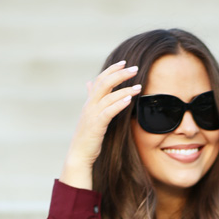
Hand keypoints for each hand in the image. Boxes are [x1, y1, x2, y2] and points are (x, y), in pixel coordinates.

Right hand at [61, 61, 141, 187]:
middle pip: (105, 83)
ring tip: (139, 87)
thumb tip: (89, 83)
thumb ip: (91, 98)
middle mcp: (90, 105)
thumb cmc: (87, 136)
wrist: (79, 154)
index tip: (124, 63)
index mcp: (89, 102)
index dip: (112, 70)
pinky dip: (119, 104)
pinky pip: (108, 112)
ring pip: (108, 96)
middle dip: (120, 74)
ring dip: (125, 90)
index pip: (100, 79)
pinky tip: (129, 100)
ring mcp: (92, 115)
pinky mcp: (96, 125)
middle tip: (135, 69)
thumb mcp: (89, 114)